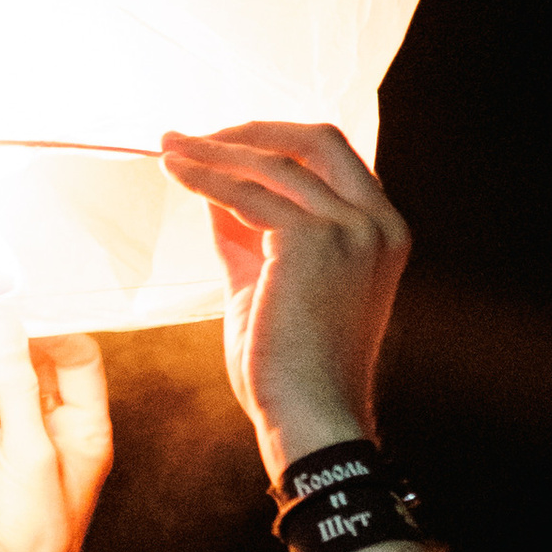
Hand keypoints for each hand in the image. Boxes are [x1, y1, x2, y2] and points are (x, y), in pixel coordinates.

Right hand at [0, 326, 110, 551]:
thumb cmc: (32, 544)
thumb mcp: (31, 455)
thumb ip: (17, 387)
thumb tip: (7, 327)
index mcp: (80, 434)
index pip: (75, 362)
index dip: (51, 330)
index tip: (21, 304)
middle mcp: (41, 436)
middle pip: (23, 367)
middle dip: (0, 334)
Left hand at [159, 123, 409, 476]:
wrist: (309, 420)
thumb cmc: (289, 370)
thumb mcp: (270, 285)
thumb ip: (249, 236)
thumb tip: (214, 190)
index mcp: (381, 232)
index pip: (331, 162)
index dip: (274, 144)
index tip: (222, 144)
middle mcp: (377, 222)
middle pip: (315, 141)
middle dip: (251, 131)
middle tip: (194, 137)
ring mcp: (352, 228)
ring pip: (275, 163)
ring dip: (215, 151)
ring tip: (169, 148)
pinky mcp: (314, 239)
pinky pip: (248, 193)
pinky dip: (207, 177)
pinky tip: (176, 172)